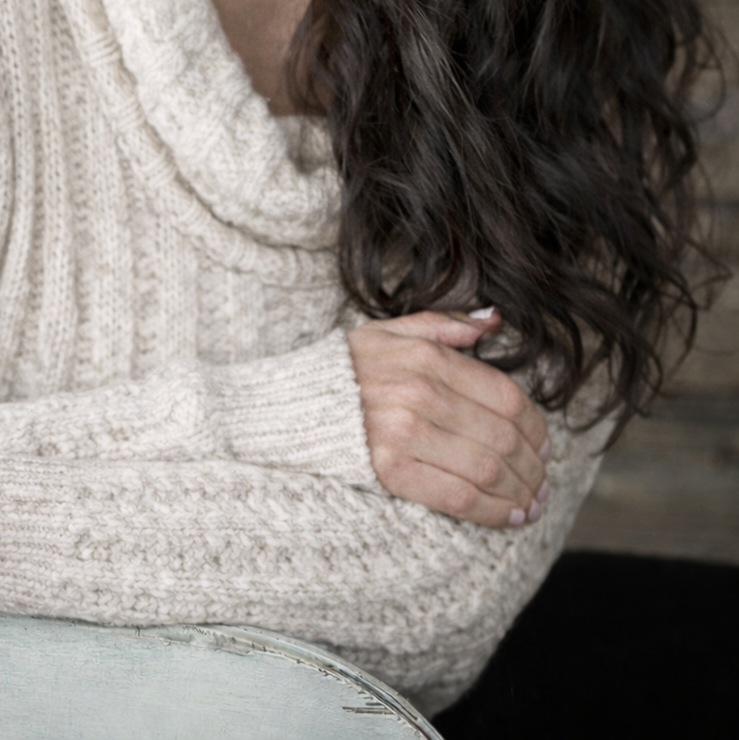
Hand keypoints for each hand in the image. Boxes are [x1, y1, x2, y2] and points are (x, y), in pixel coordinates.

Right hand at [347, 310, 550, 528]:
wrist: (293, 404)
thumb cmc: (348, 369)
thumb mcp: (392, 331)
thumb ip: (444, 323)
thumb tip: (495, 320)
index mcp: (427, 359)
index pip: (505, 396)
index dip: (536, 427)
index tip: (545, 446)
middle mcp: (420, 393)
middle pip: (502, 437)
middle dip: (534, 467)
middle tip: (544, 483)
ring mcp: (404, 433)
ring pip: (487, 469)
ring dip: (521, 493)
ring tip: (533, 504)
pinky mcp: (389, 470)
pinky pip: (457, 496)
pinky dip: (493, 511)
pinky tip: (509, 517)